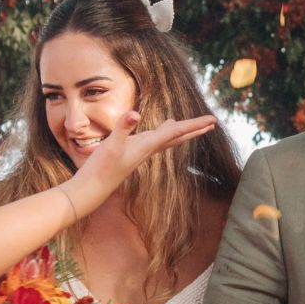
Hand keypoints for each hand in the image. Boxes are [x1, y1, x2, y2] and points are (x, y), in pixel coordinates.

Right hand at [68, 111, 219, 208]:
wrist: (92, 189)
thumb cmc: (101, 168)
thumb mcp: (111, 145)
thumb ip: (122, 128)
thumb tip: (134, 114)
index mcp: (147, 145)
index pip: (175, 132)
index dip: (194, 124)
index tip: (212, 120)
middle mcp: (147, 150)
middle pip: (177, 137)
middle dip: (194, 129)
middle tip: (212, 122)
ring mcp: (140, 152)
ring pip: (166, 140)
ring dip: (180, 132)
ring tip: (190, 126)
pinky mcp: (131, 153)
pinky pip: (153, 142)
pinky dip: (160, 135)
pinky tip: (158, 134)